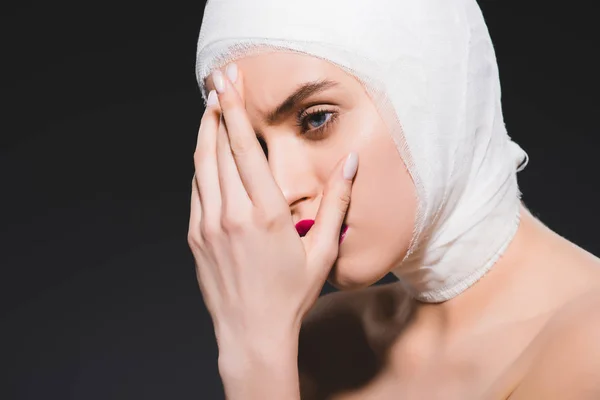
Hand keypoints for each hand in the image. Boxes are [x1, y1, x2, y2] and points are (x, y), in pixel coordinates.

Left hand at [187, 63, 358, 372]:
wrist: (252, 334)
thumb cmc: (292, 294)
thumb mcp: (323, 250)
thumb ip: (337, 202)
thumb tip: (351, 164)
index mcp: (266, 214)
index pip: (245, 150)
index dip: (235, 112)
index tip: (230, 84)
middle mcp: (232, 215)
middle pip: (218, 150)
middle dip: (218, 110)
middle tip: (218, 82)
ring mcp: (208, 226)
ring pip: (202, 167)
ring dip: (205, 133)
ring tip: (210, 107)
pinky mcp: (196, 237)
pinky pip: (196, 191)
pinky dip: (201, 166)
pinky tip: (207, 153)